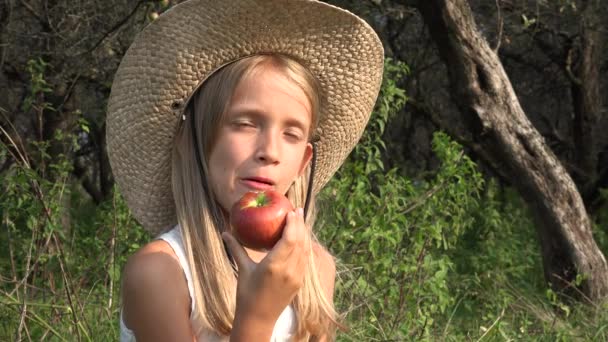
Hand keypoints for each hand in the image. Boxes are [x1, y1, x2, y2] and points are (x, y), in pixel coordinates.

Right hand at [223, 208, 309, 336]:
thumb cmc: (247, 294)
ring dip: (304, 234)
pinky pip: (305, 259)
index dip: (293, 223)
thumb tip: (225, 232)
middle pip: (300, 241)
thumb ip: (236, 249)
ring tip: (300, 220)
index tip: (291, 211)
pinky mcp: (300, 282)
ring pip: (305, 250)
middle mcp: (289, 270)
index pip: (290, 239)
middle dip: (300, 224)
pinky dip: (304, 246)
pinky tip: (301, 238)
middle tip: (297, 210)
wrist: (258, 319)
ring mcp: (297, 276)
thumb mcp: (243, 269)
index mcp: (274, 265)